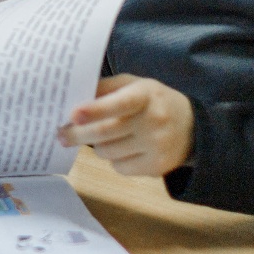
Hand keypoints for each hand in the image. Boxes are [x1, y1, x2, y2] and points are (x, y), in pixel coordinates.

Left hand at [57, 74, 194, 177]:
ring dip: (98, 146)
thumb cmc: (152, 101)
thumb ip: (105, 88)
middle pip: (105, 132)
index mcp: (145, 95)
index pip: (119, 103)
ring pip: (107, 153)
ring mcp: (156, 146)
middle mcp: (153, 120)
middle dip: (77, 134)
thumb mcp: (133, 85)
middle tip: (61, 134)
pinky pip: (119, 168)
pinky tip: (123, 149)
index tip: (73, 115)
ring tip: (103, 138)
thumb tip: (73, 98)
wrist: (192, 127)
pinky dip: (114, 160)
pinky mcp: (156, 167)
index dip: (95, 110)